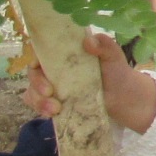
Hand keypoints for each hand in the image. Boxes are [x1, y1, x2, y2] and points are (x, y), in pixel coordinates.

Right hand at [27, 30, 155, 133]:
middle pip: (33, 72)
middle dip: (36, 83)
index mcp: (65, 52)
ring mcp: (54, 85)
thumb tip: (88, 41)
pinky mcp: (55, 101)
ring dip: (38, 100)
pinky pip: (38, 104)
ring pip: (32, 90)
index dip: (35, 57)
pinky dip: (40, 109)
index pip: (42, 50)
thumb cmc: (116, 70)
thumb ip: (104, 45)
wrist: (123, 96)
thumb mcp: (113, 55)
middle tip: (49, 92)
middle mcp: (55, 68)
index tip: (38, 66)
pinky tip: (52, 114)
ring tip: (55, 109)